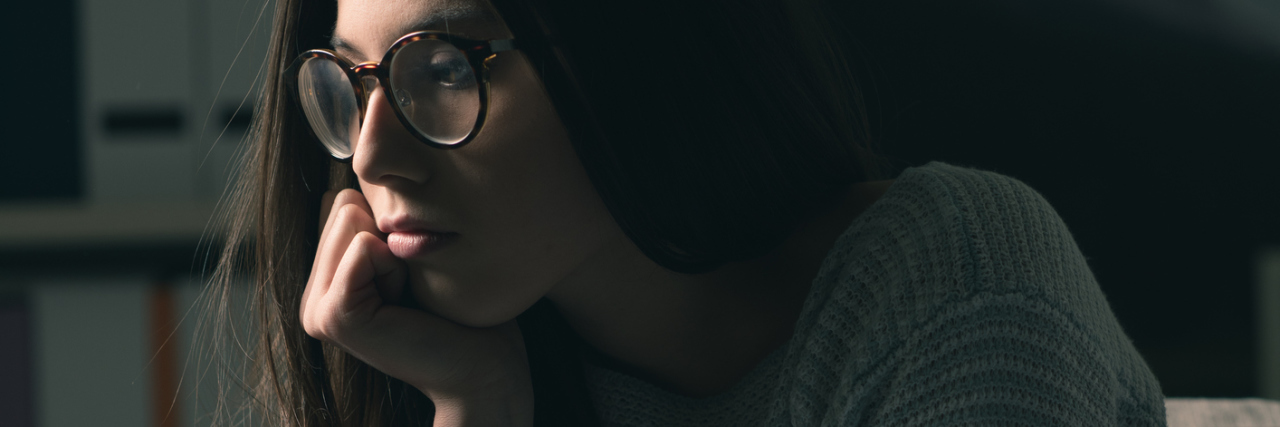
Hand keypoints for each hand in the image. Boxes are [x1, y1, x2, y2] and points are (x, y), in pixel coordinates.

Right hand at [300, 189, 533, 426]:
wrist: (483, 365)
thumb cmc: (458, 307)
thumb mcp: (409, 253)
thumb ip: (374, 220)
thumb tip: (350, 177)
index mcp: (326, 280)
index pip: (341, 200)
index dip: (390, 226)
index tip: (408, 273)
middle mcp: (313, 296)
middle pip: (343, 203)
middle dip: (390, 237)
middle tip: (410, 288)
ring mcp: (316, 309)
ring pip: (352, 217)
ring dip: (396, 252)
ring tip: (407, 296)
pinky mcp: (333, 317)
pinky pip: (363, 246)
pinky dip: (395, 266)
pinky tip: (404, 304)